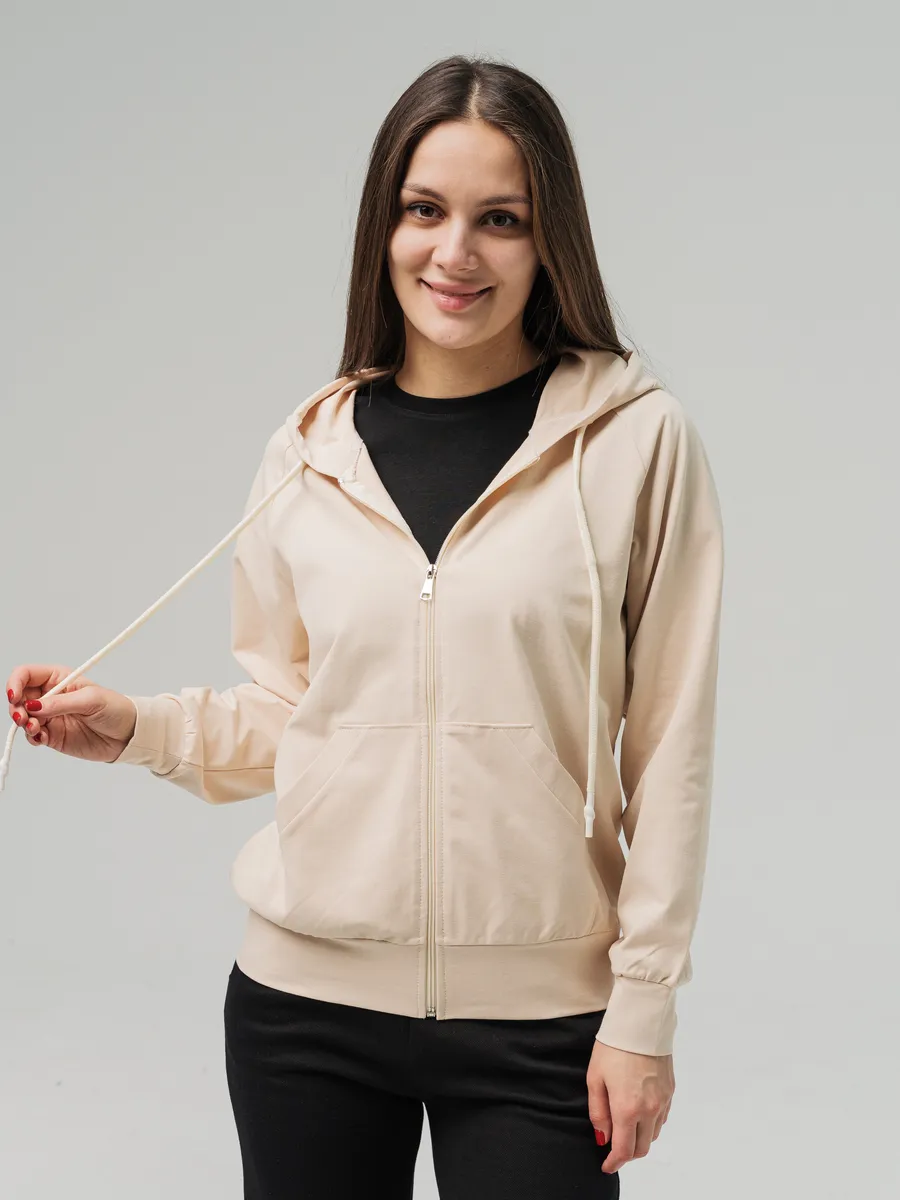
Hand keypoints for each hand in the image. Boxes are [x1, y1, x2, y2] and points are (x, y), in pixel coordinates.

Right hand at [6, 663, 136, 762]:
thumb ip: (60, 703)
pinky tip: (41, 738)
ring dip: (23, 724)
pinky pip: (32, 736)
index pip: (26, 675)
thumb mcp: (91, 700)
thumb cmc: (116, 709)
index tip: (15, 696)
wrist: (129, 735)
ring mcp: (50, 716)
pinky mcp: (52, 735)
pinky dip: (31, 738)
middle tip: (23, 718)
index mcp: (58, 679)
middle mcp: (50, 696)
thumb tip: (33, 706)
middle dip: (16, 707)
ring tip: (35, 729)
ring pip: (23, 718)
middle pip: (19, 697)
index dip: (15, 683)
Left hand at [586, 1039, 674, 1173]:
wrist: (641, 1021)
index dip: (614, 1163)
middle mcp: (649, 1110)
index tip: (606, 1165)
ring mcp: (663, 1101)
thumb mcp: (595, 1078)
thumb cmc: (613, 1046)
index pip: (624, 1150)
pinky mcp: (671, 1090)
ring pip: (653, 1135)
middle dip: (627, 1153)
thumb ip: (598, 1112)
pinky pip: (662, 1118)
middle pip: (641, 1148)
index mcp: (628, 1109)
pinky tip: (639, 1113)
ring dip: (639, 1139)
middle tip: (613, 1148)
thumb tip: (603, 1137)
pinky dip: (650, 1124)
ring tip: (624, 1128)